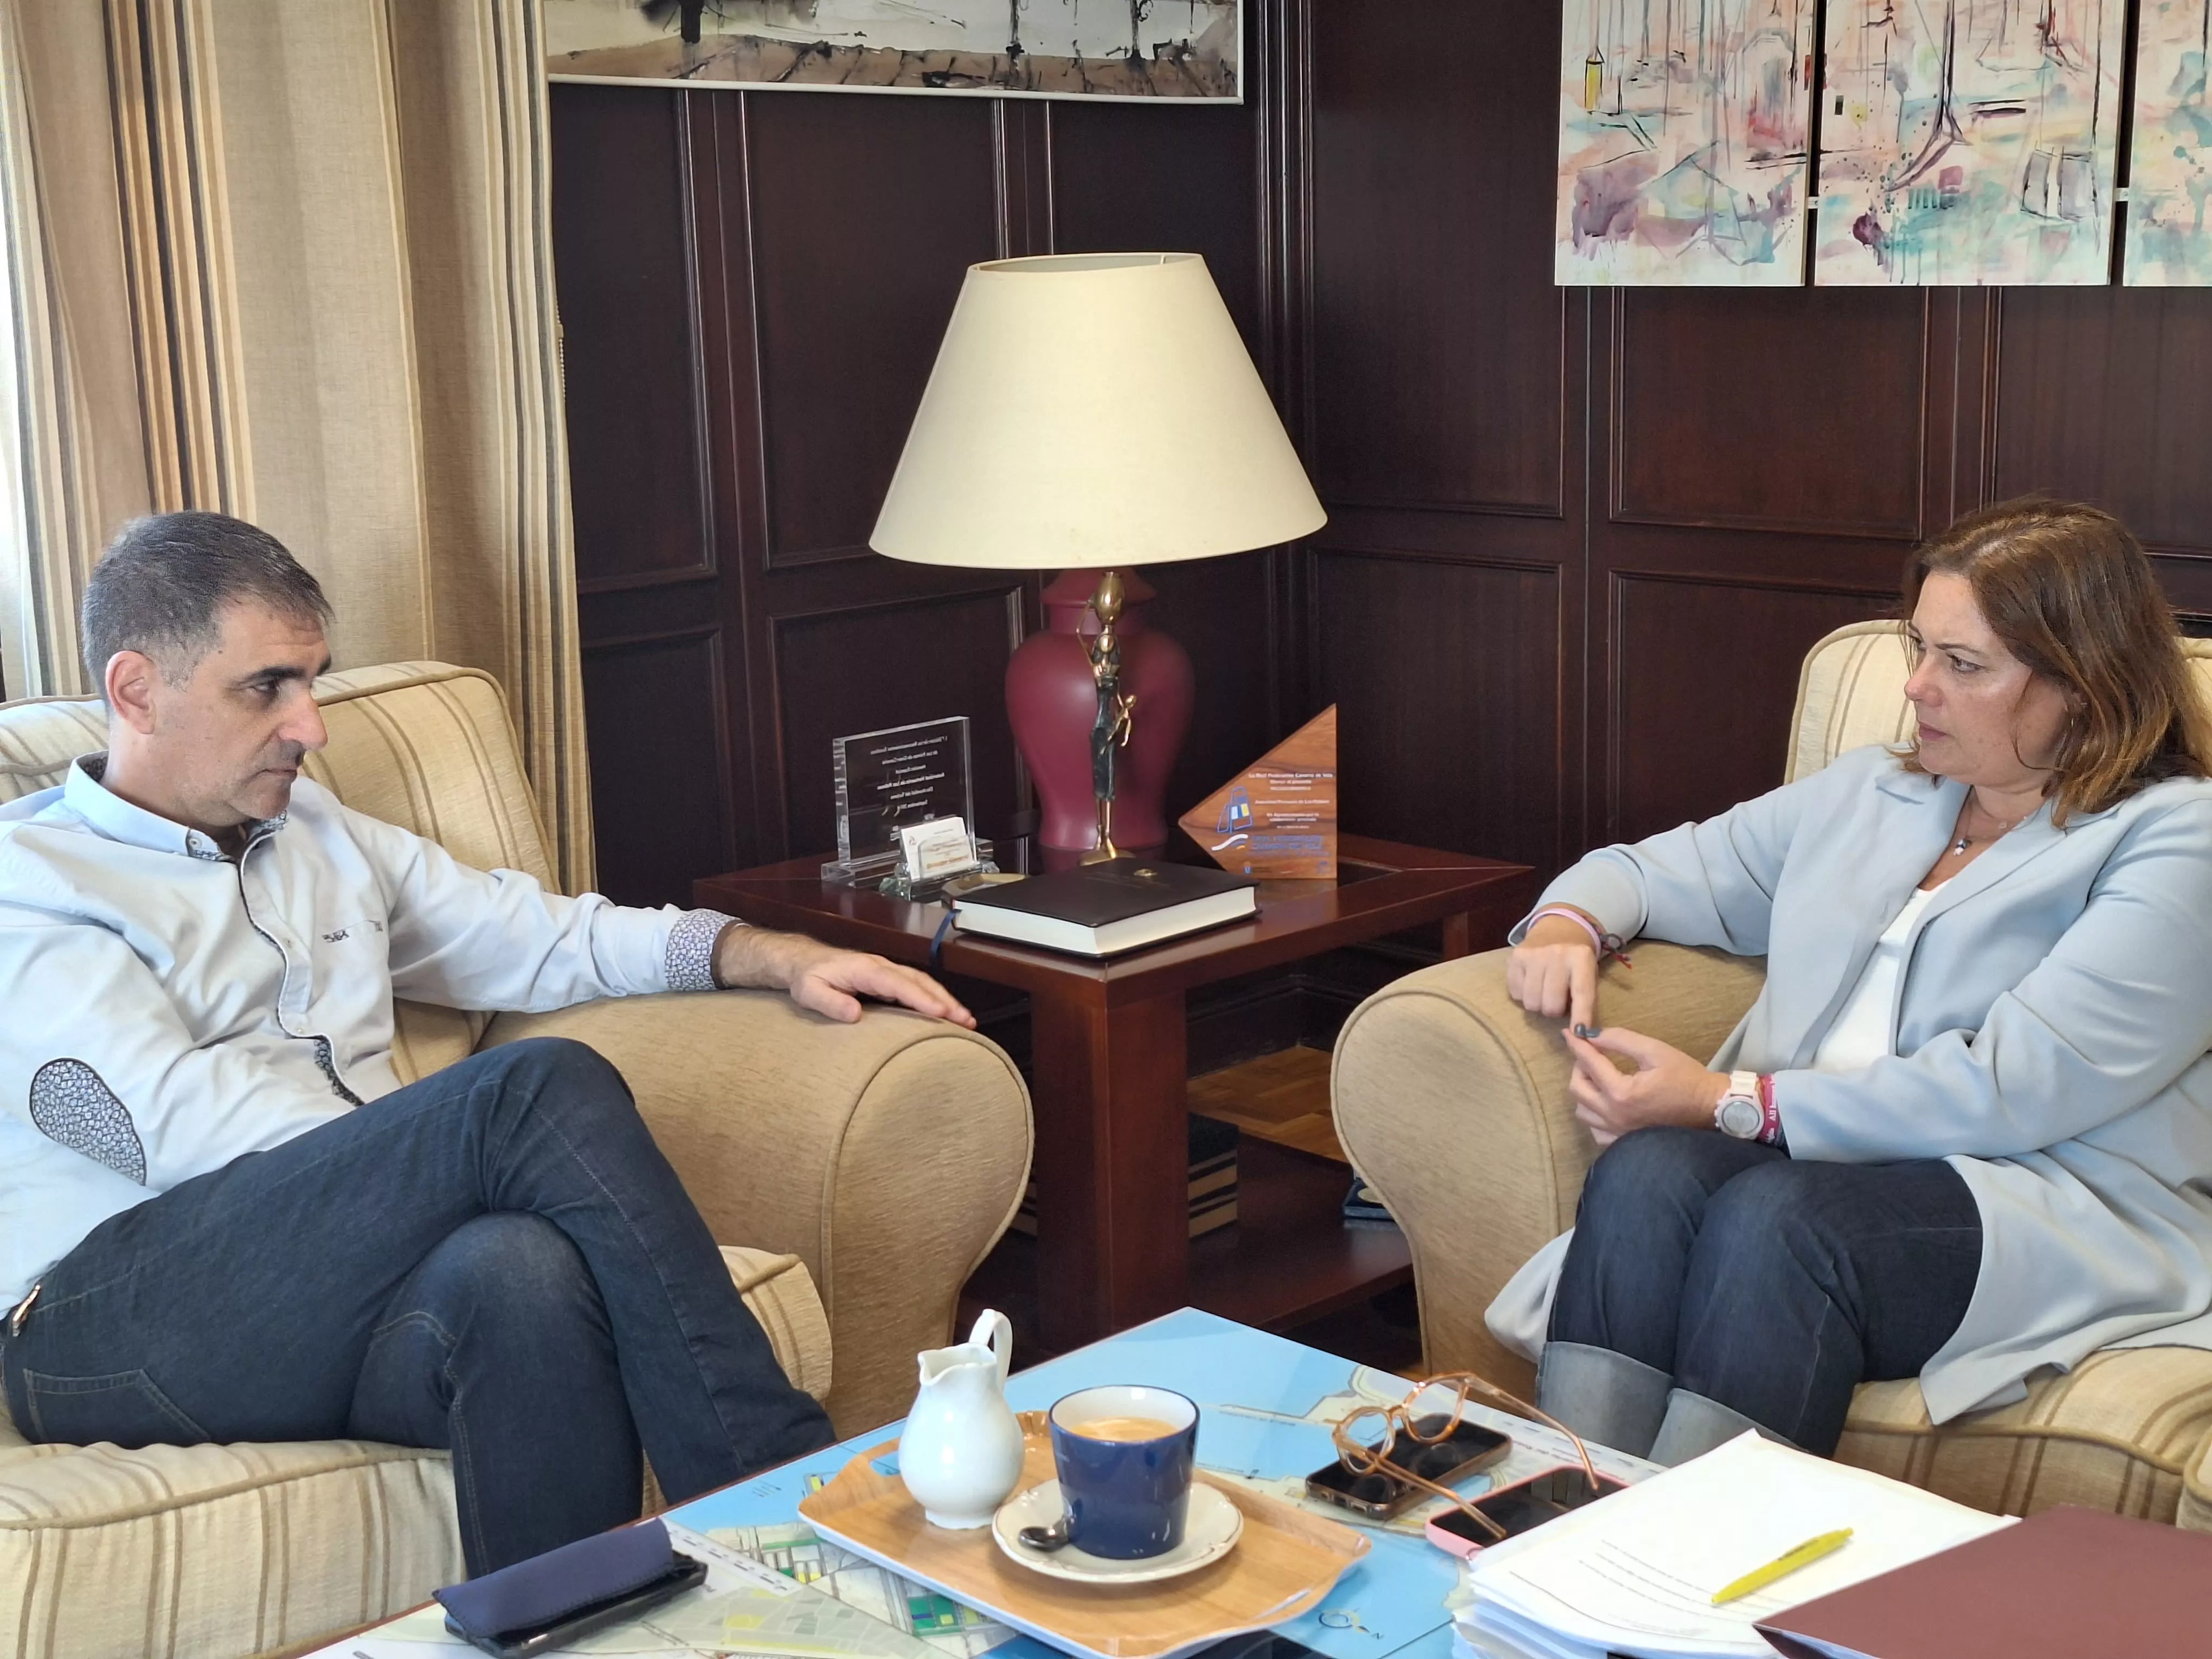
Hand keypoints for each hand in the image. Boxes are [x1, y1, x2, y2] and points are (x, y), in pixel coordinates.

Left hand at [711, 925, 975, 1027]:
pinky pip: (916, 988)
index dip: (920, 998)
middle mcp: (882, 967)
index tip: (941, 1013)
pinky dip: (935, 999)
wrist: (803, 961)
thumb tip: (855, 1014)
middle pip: (919, 981)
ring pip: (922, 983)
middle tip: (966, 1021)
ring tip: (966, 1021)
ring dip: (945, 1000)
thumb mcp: (809, 991)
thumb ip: (830, 1002)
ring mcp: (887, 972)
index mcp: (865, 969)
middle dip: (944, 1000)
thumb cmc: (807, 978)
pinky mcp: (888, 979)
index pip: (898, 983)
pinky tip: (947, 1015)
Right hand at [1506, 913, 1600, 1029]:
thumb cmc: (1575, 962)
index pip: (1582, 993)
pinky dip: (1523, 995)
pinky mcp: (1515, 957)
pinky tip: (1531, 982)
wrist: (1555, 930)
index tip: (1579, 1034)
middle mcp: (1557, 953)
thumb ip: (1585, 999)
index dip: (1580, 1016)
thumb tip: (1578, 1032)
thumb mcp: (1588, 975)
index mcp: (1581, 957)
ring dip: (1538, 1004)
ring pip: (1531, 1003)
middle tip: (1557, 1001)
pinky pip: (1516, 995)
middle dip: (1554, 1010)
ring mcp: (1534, 955)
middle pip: (1551, 1005)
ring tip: (1544, 991)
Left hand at [1562, 1026, 1724, 1142]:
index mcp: (1621, 1093)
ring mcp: (1617, 1133)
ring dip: (1585, 1091)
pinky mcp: (1624, 1142)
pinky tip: (1607, 1103)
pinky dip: (1594, 1115)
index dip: (1577, 1045)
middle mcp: (1614, 1116)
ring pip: (1582, 1111)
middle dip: (1579, 1068)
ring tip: (1600, 1078)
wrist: (1710, 1108)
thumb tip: (1591, 1035)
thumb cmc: (1686, 1078)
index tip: (1569, 1033)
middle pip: (1576, 1089)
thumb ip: (1620, 1040)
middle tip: (1592, 1056)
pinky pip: (1595, 1130)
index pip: (1588, 1064)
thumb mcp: (1655, 1051)